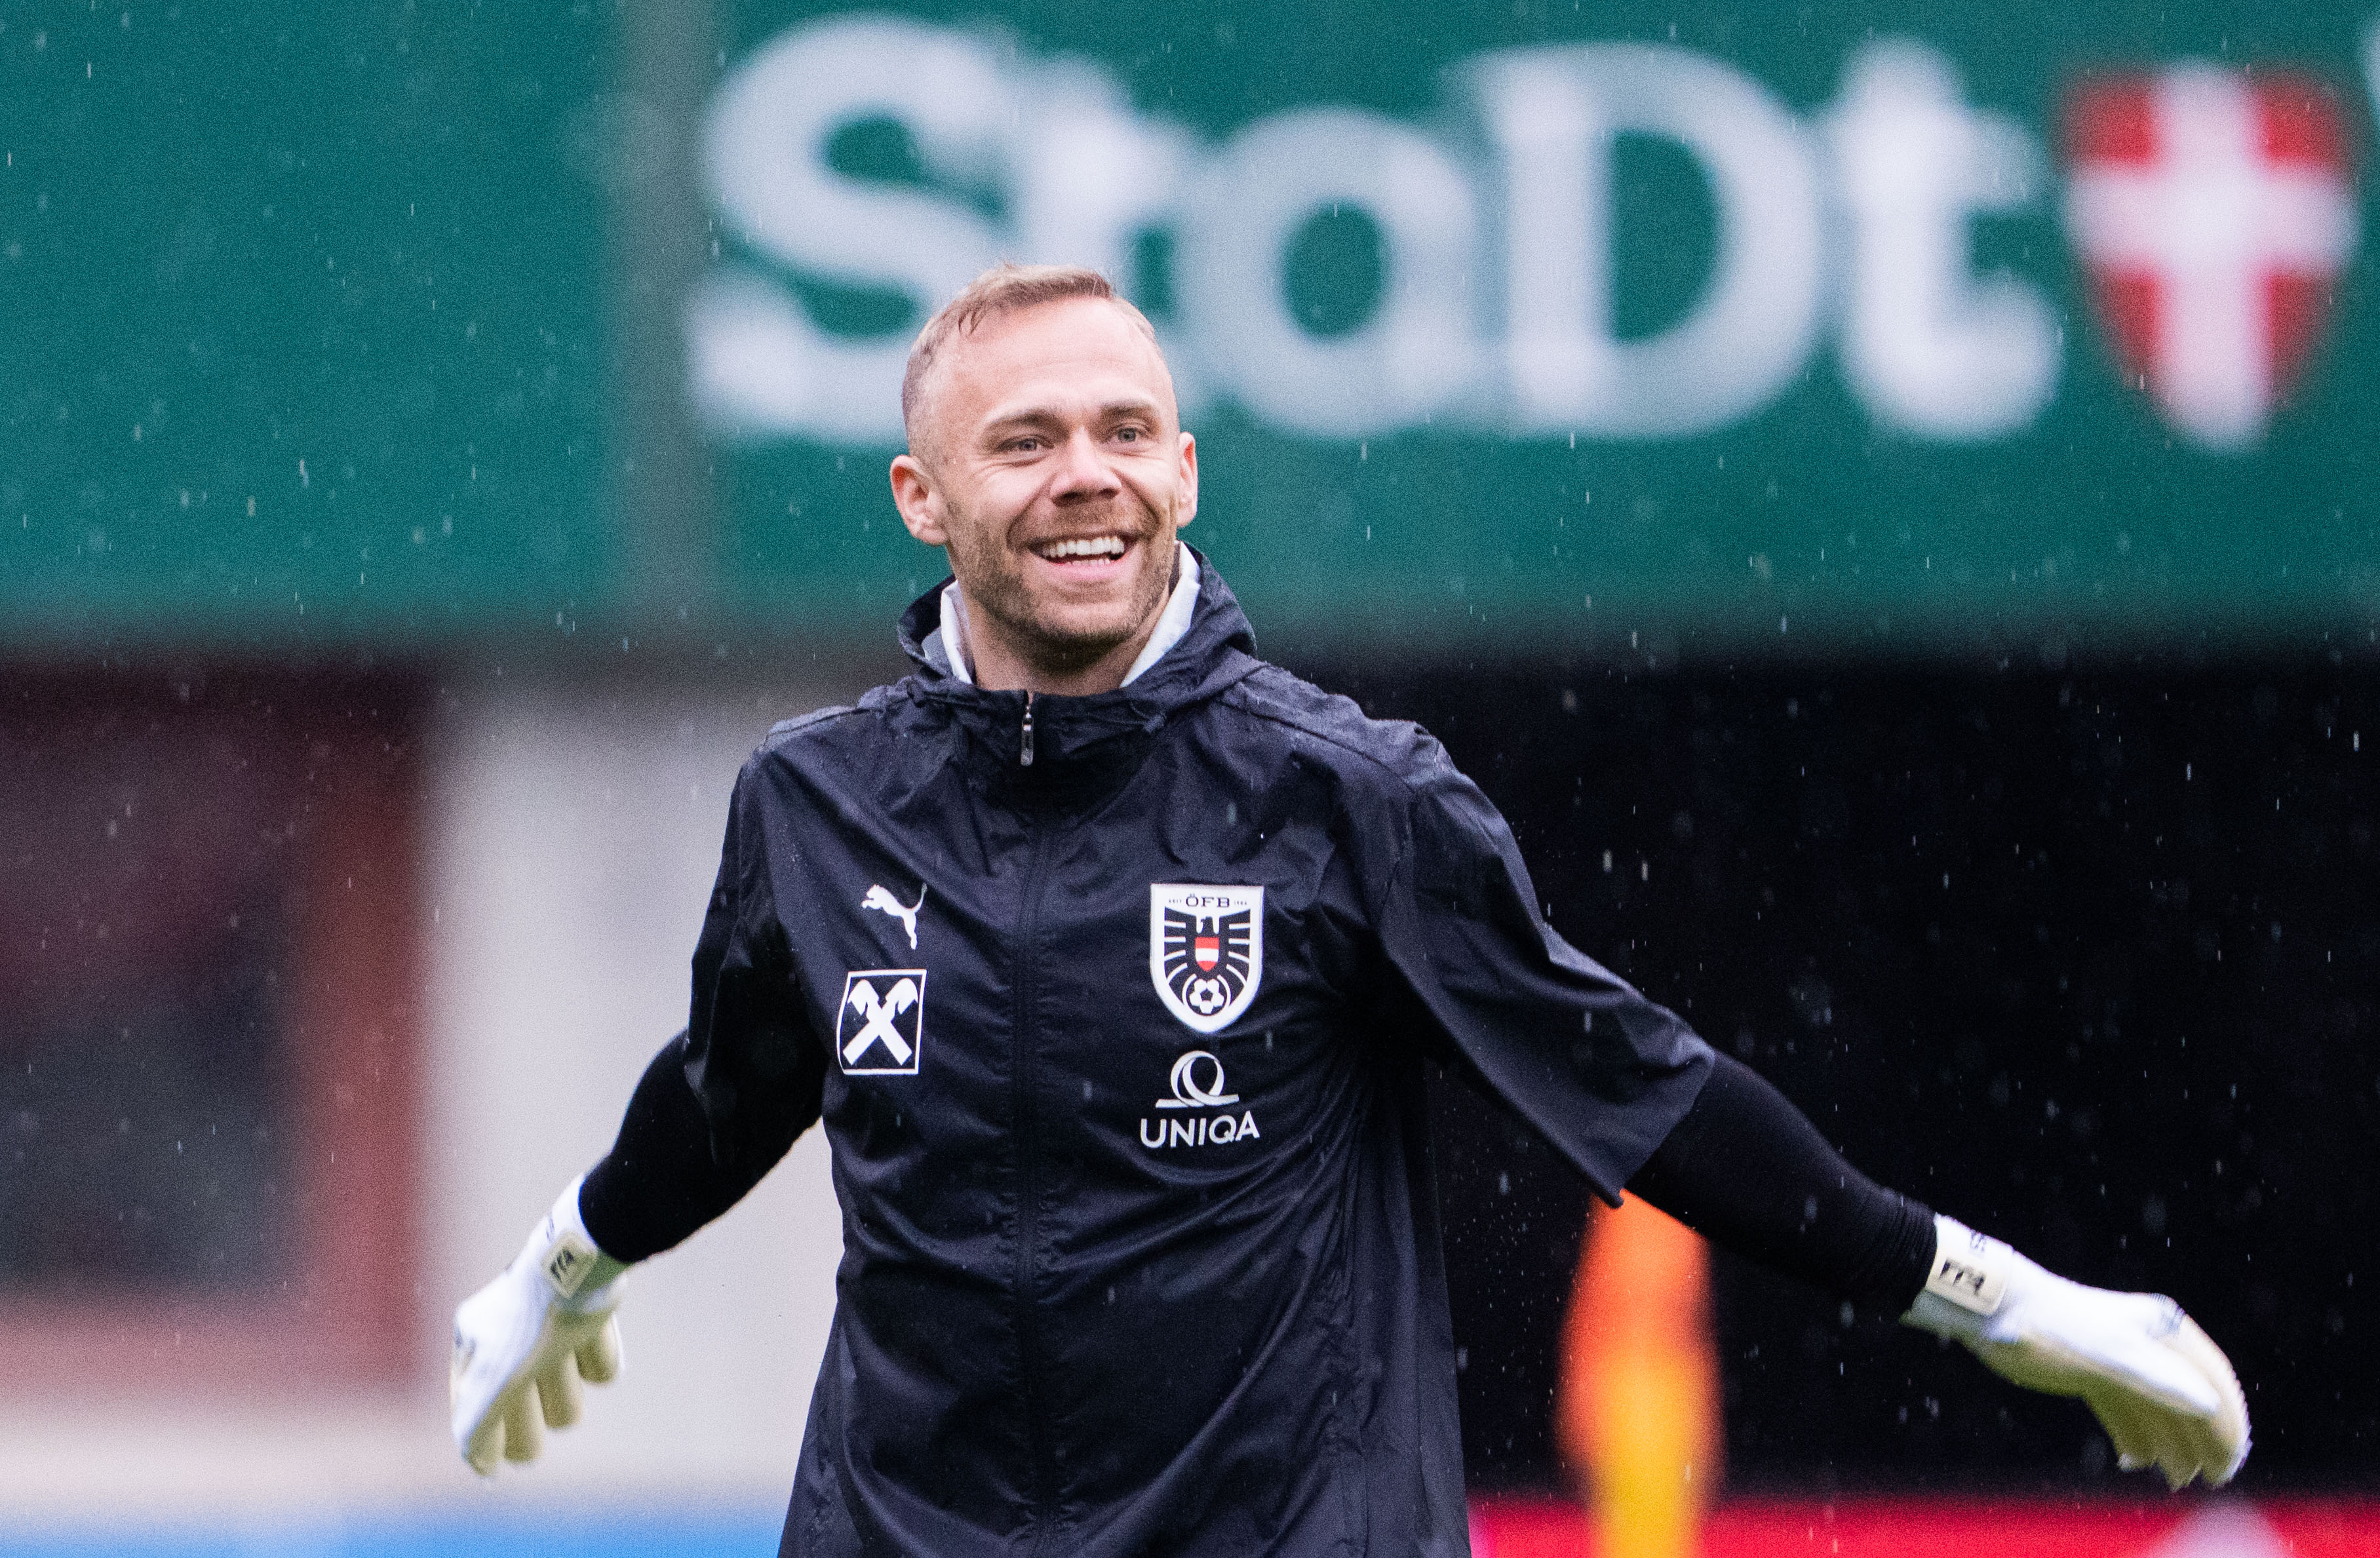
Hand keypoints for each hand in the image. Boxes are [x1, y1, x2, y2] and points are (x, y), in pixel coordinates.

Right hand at [450, 1175, 628, 1473]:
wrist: (582, 1267)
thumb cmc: (529, 1323)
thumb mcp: (494, 1383)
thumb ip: (476, 1425)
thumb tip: (477, 1467)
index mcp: (475, 1336)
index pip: (473, 1399)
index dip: (486, 1433)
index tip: (499, 1462)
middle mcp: (508, 1327)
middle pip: (517, 1395)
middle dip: (525, 1421)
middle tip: (532, 1450)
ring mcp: (550, 1320)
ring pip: (559, 1380)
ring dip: (564, 1394)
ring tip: (567, 1391)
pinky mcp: (588, 1314)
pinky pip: (596, 1358)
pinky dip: (599, 1360)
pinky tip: (595, 1354)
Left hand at [1904, 1216, 2247, 1488]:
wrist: (1994, 1309)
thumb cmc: (2056, 1327)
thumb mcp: (2111, 1355)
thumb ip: (2158, 1379)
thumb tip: (2208, 1405)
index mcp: (2162, 1329)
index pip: (2213, 1379)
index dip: (2229, 1422)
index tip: (2232, 1463)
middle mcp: (2146, 1340)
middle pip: (2188, 1396)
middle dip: (2202, 1439)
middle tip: (2211, 1480)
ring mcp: (2117, 1355)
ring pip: (2155, 1407)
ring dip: (2170, 1443)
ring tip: (2175, 1480)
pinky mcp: (2089, 1369)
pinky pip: (2123, 1408)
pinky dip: (2132, 1435)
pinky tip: (2132, 1461)